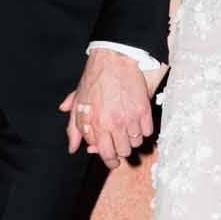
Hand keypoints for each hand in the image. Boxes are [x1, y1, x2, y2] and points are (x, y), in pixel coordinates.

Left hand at [59, 50, 154, 169]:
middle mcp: (114, 123)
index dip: (109, 160)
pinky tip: (137, 122)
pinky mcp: (144, 109)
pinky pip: (147, 131)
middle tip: (120, 143)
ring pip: (136, 142)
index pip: (105, 154)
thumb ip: (74, 128)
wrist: (114, 59)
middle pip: (123, 151)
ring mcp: (130, 117)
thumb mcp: (79, 103)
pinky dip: (143, 130)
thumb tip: (72, 148)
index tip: (112, 160)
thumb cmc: (94, 79)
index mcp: (96, 124)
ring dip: (132, 139)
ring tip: (128, 130)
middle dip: (121, 150)